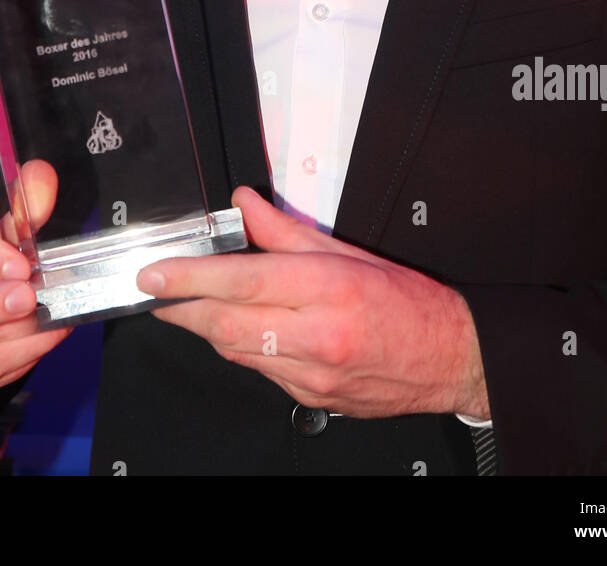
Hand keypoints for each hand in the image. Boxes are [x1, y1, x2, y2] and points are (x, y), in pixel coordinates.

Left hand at [136, 186, 489, 419]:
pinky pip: (259, 371)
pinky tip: (237, 327)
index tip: (156, 272)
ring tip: (188, 302)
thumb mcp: (350, 252)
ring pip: (236, 351)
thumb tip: (245, 206)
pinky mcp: (310, 399)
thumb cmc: (410, 303)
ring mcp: (312, 375)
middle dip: (181, 306)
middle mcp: (317, 336)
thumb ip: (288, 231)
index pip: (243, 280)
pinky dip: (240, 347)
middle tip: (154, 288)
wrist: (452, 359)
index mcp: (329, 289)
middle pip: (227, 322)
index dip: (191, 276)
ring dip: (206, 326)